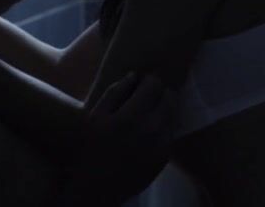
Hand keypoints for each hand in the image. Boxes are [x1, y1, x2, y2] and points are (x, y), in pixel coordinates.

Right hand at [68, 73, 177, 204]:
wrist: (96, 189)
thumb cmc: (91, 149)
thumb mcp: (94, 117)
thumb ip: (114, 93)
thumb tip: (135, 75)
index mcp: (128, 117)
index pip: (154, 84)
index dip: (148, 81)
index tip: (141, 86)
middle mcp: (149, 130)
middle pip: (169, 97)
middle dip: (160, 94)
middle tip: (148, 99)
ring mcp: (160, 145)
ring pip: (174, 113)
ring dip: (164, 109)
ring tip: (150, 114)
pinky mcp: (165, 157)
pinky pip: (172, 132)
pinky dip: (164, 127)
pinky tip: (150, 132)